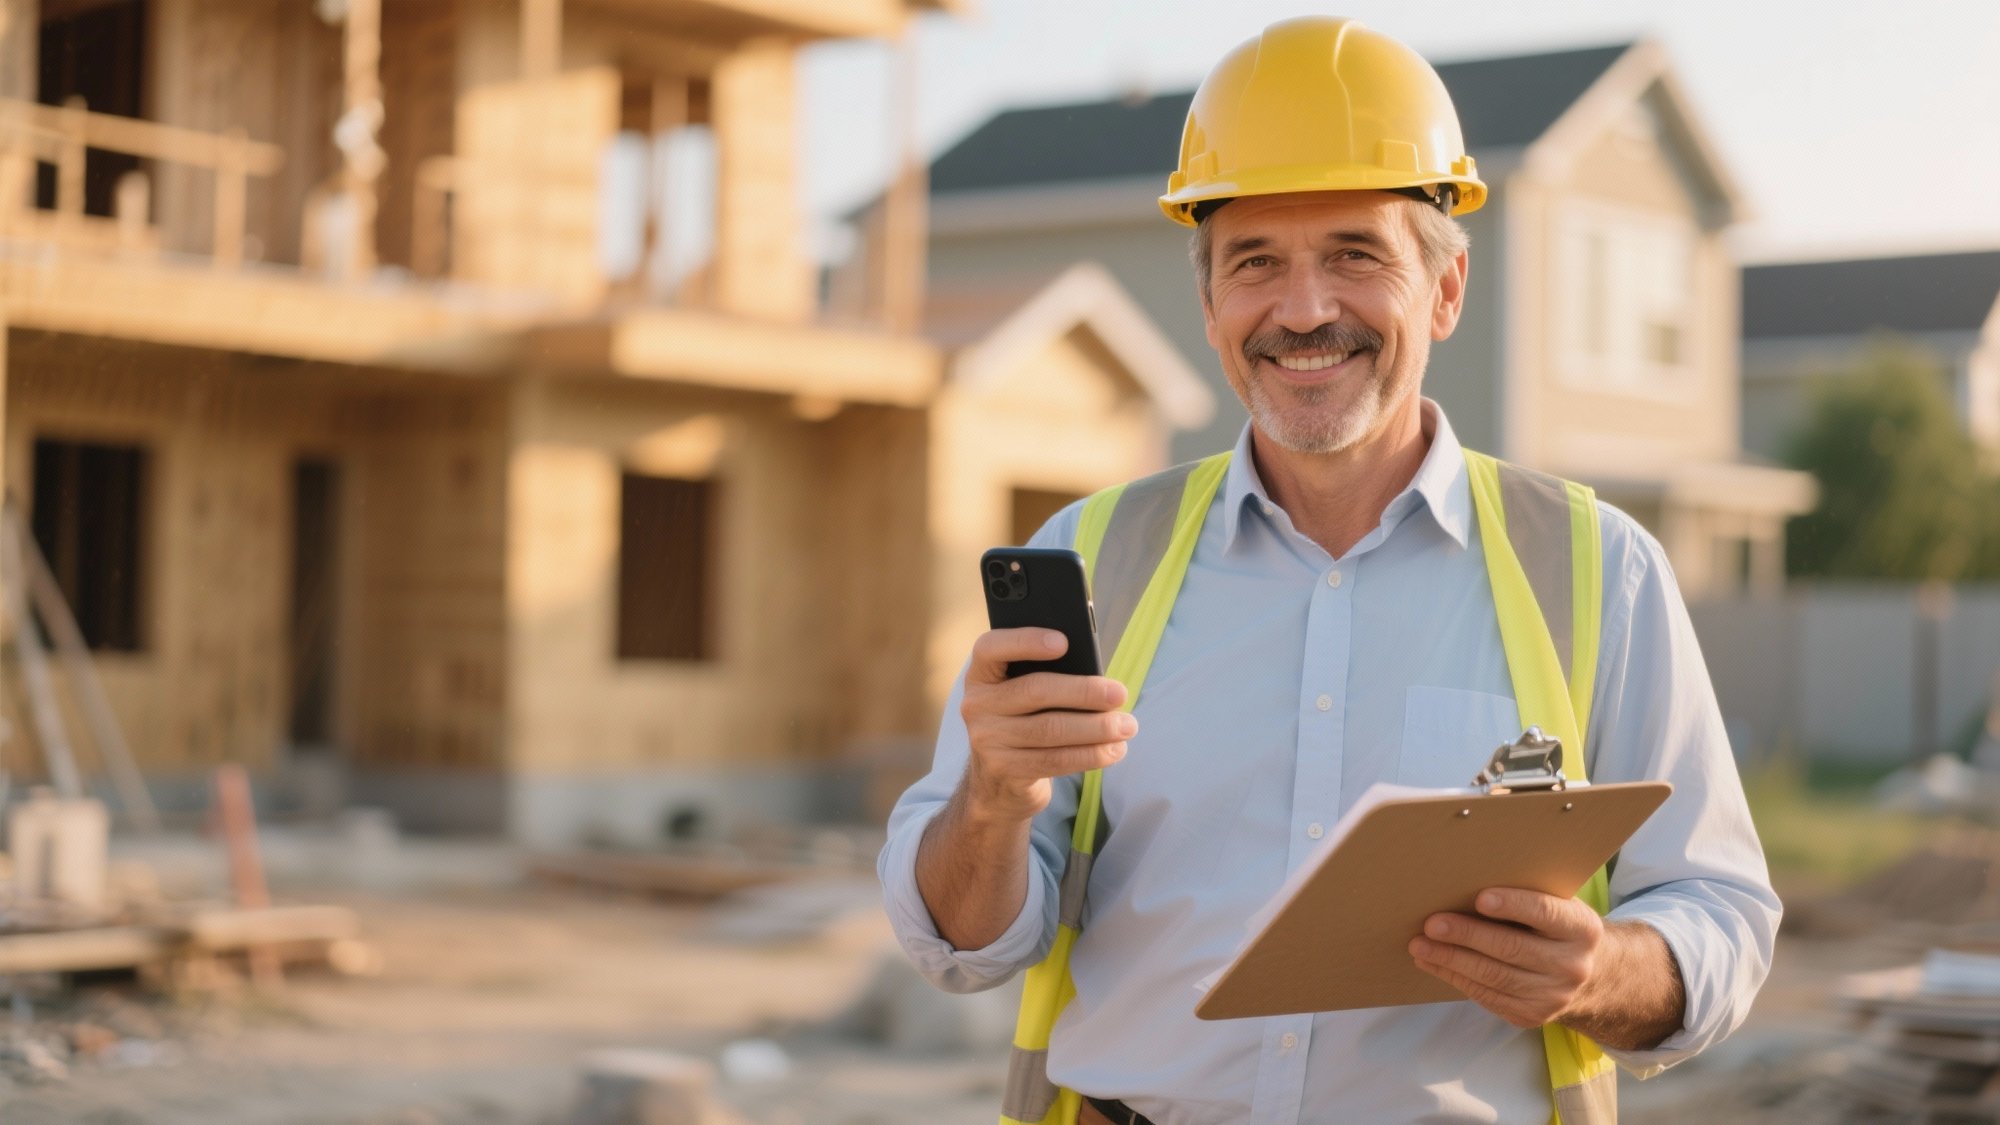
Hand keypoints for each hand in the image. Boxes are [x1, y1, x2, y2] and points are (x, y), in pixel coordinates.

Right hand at [958, 628, 1133, 822]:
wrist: (998, 780)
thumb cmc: (1025, 722)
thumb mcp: (1025, 696)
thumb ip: (1048, 677)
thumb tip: (1099, 680)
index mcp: (982, 675)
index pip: (991, 649)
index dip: (1026, 642)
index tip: (1064, 642)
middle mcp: (977, 705)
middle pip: (1035, 690)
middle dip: (1084, 691)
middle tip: (1120, 693)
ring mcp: (987, 740)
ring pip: (1050, 729)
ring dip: (1096, 728)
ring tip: (1127, 726)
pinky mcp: (1005, 771)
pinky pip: (1054, 760)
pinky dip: (1090, 755)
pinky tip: (1114, 750)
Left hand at [1408, 888, 1603, 1028]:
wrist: (1590, 976)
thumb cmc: (1557, 927)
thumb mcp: (1558, 906)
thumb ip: (1528, 895)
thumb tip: (1467, 880)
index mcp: (1582, 929)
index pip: (1545, 914)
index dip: (1513, 905)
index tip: (1479, 898)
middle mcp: (1572, 965)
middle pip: (1512, 949)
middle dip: (1467, 935)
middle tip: (1432, 924)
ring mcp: (1553, 996)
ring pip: (1494, 976)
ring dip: (1451, 960)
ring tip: (1420, 945)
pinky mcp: (1532, 1016)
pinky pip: (1487, 996)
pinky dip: (1456, 978)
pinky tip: (1434, 964)